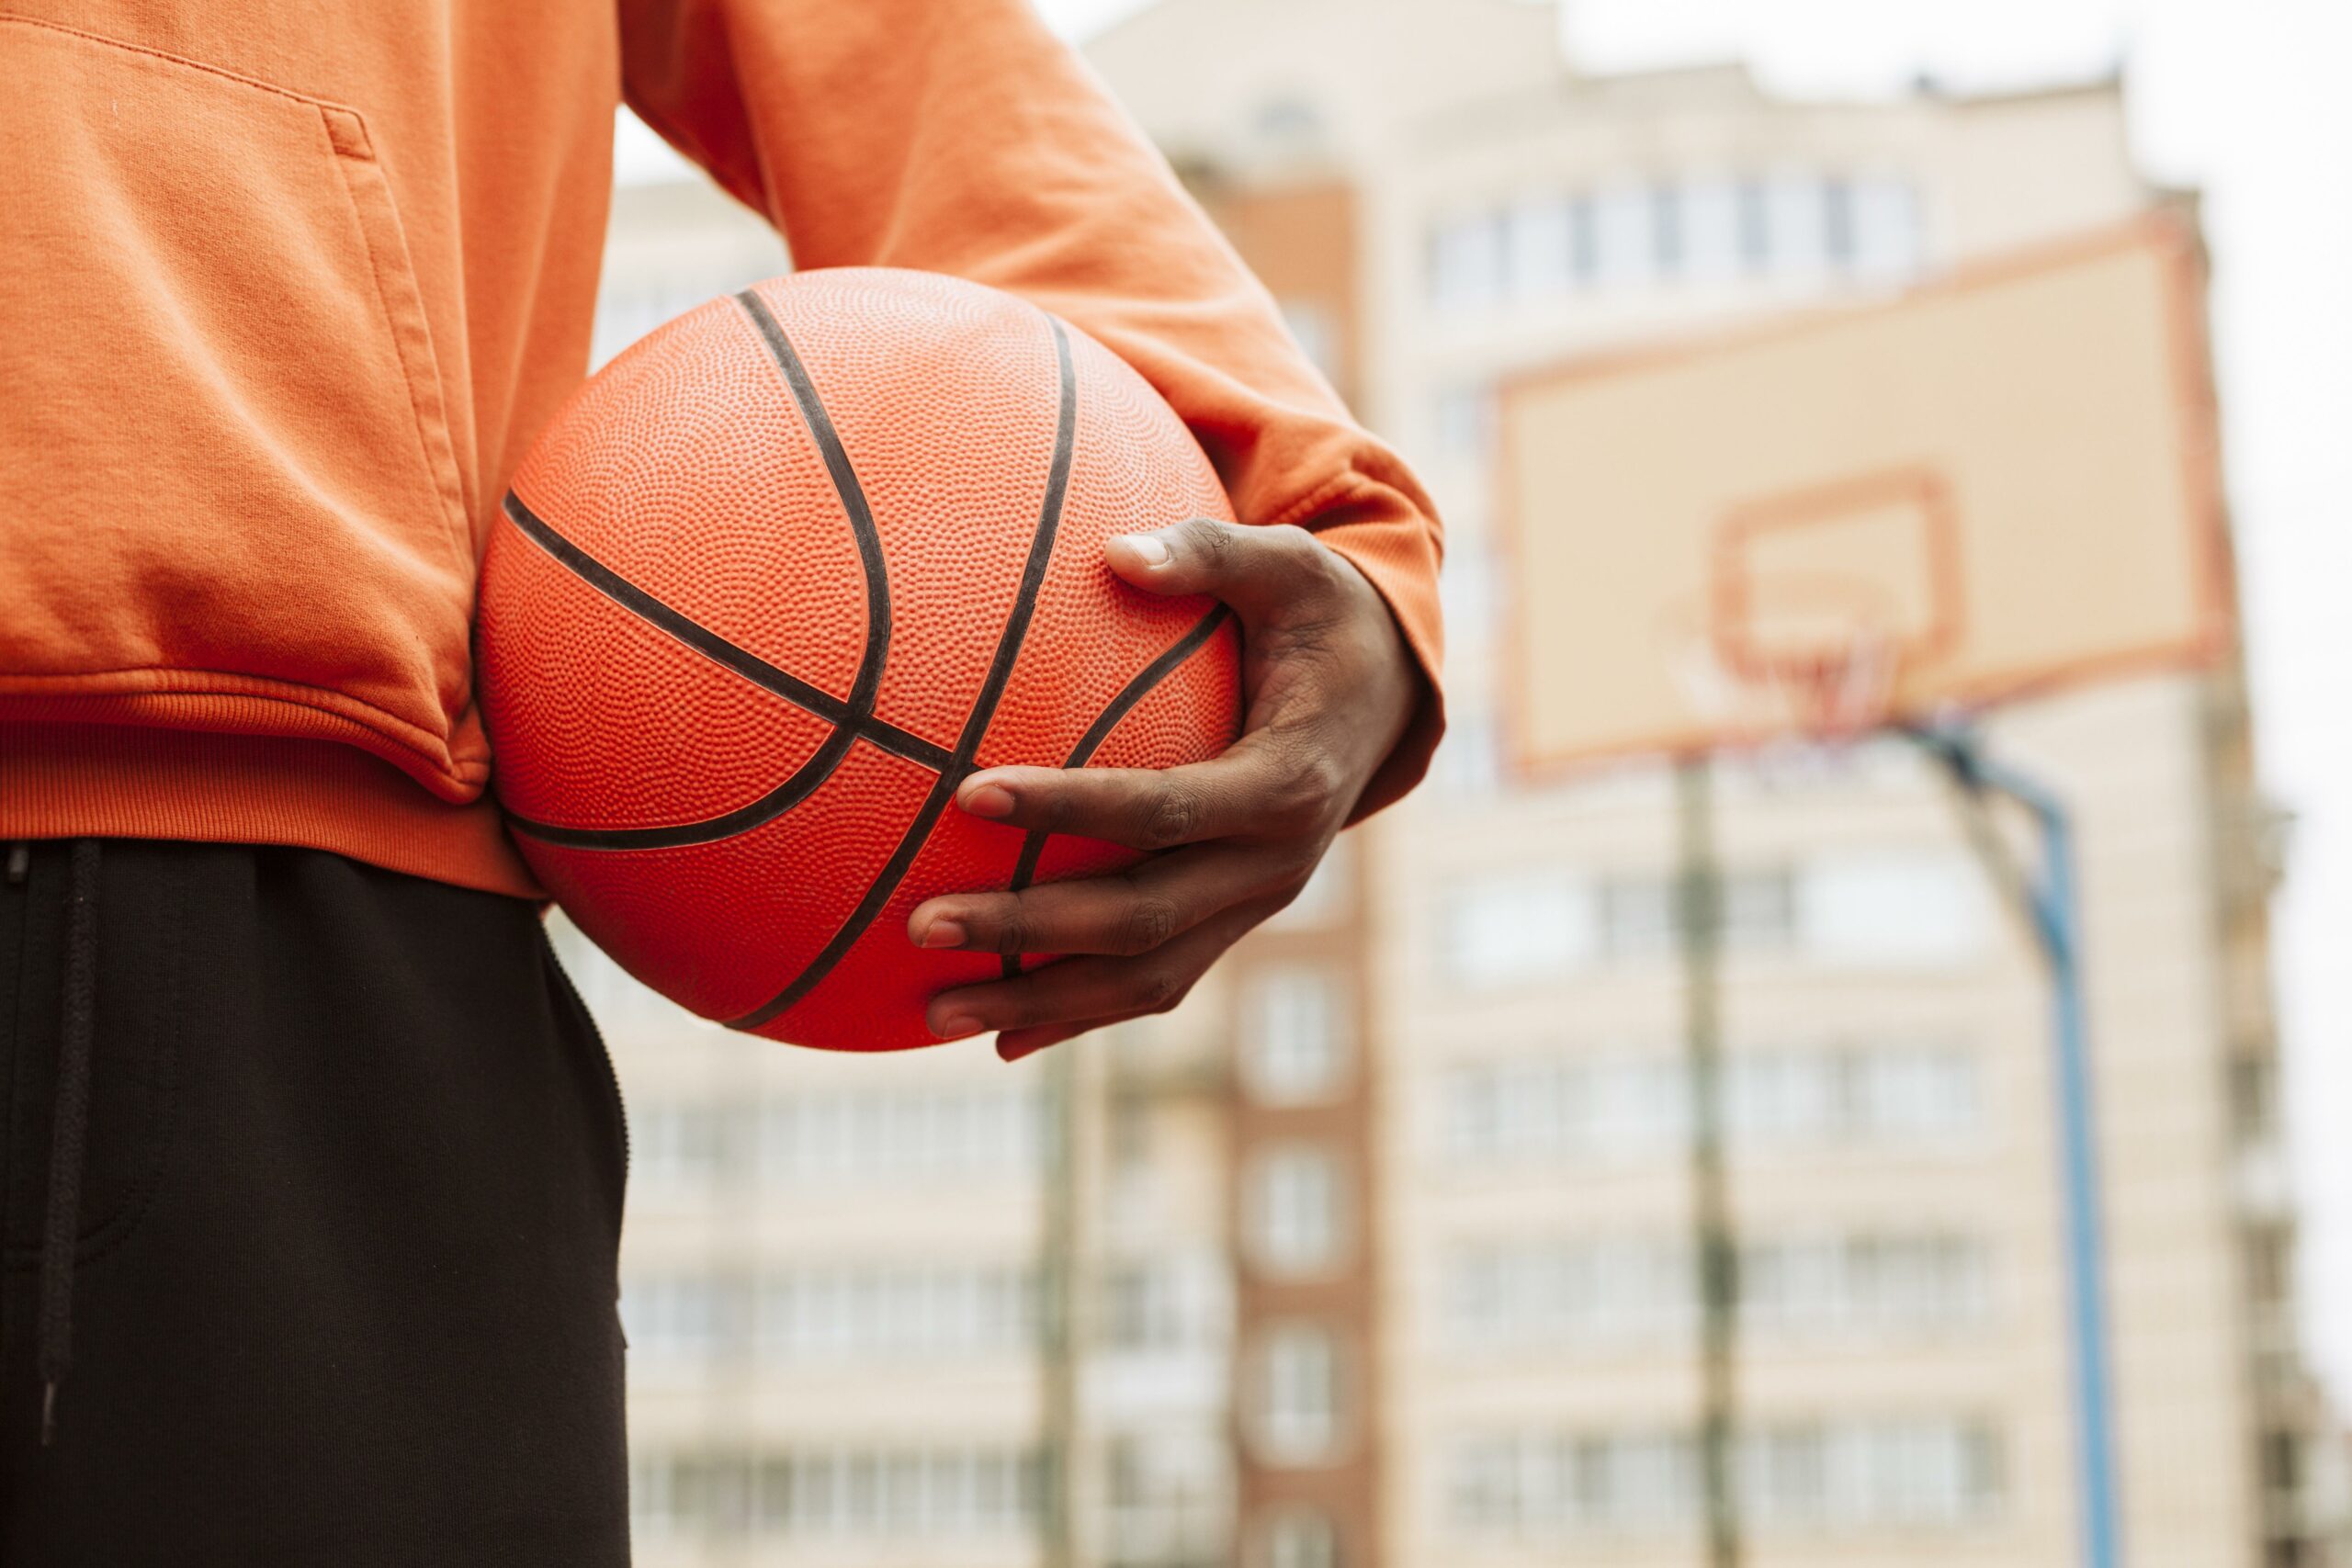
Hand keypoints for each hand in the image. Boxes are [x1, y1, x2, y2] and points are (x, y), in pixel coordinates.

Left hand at [908, 517, 1417, 1060]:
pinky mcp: (1235, 922)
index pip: (1163, 808)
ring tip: (932, 1006)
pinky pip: (1155, 980)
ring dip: (1040, 998)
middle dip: (1029, 927)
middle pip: (1141, 918)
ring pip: (1144, 977)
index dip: (1068, 807)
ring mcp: (1256, 905)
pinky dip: (1077, 1014)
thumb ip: (1208, 553)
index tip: (967, 794)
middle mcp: (1275, 863)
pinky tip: (994, 1033)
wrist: (1393, 698)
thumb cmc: (1321, 616)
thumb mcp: (1288, 565)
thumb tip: (1115, 549)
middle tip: (921, 922)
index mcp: (1287, 783)